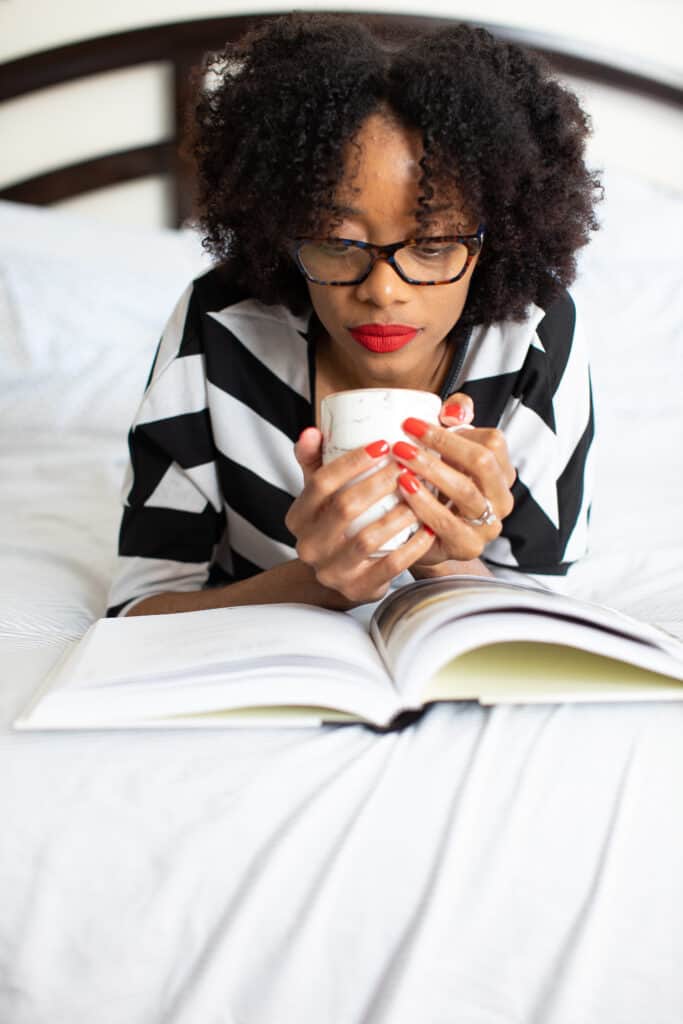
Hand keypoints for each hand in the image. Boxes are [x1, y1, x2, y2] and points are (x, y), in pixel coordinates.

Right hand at [285, 427, 435, 604]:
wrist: (344, 575)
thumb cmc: (337, 524)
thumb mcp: (322, 494)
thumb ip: (315, 461)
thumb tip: (313, 431)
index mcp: (297, 518)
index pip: (320, 483)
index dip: (352, 462)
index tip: (383, 444)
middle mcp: (308, 547)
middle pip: (344, 508)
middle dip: (379, 483)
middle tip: (407, 465)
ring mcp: (331, 572)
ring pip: (367, 539)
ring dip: (397, 514)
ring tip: (420, 494)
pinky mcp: (357, 590)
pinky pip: (389, 567)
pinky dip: (412, 548)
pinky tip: (429, 529)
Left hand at [391, 393, 515, 566]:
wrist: (425, 538)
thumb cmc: (434, 487)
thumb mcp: (444, 450)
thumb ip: (454, 419)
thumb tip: (454, 410)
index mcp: (501, 470)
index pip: (491, 441)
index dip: (451, 430)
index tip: (411, 424)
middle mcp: (501, 498)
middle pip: (482, 462)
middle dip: (441, 447)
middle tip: (403, 441)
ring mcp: (489, 525)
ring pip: (466, 492)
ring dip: (431, 472)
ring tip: (400, 462)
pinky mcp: (468, 546)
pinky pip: (448, 524)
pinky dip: (424, 504)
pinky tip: (404, 490)